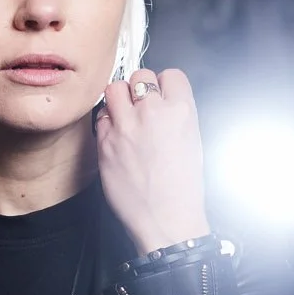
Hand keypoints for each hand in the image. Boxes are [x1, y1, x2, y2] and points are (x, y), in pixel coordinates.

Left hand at [94, 67, 209, 255]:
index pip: (171, 74)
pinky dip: (107, 122)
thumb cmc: (182, 189)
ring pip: (114, 88)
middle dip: (140, 88)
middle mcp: (152, 113)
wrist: (165, 220)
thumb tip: (162, 102)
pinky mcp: (104, 142)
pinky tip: (115, 135)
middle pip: (140, 76)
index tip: (161, 95)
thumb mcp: (193, 142)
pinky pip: (100, 116)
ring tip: (124, 114)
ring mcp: (126, 126)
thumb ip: (176, 115)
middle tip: (141, 106)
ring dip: (119, 98)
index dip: (165, 85)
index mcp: (182, 111)